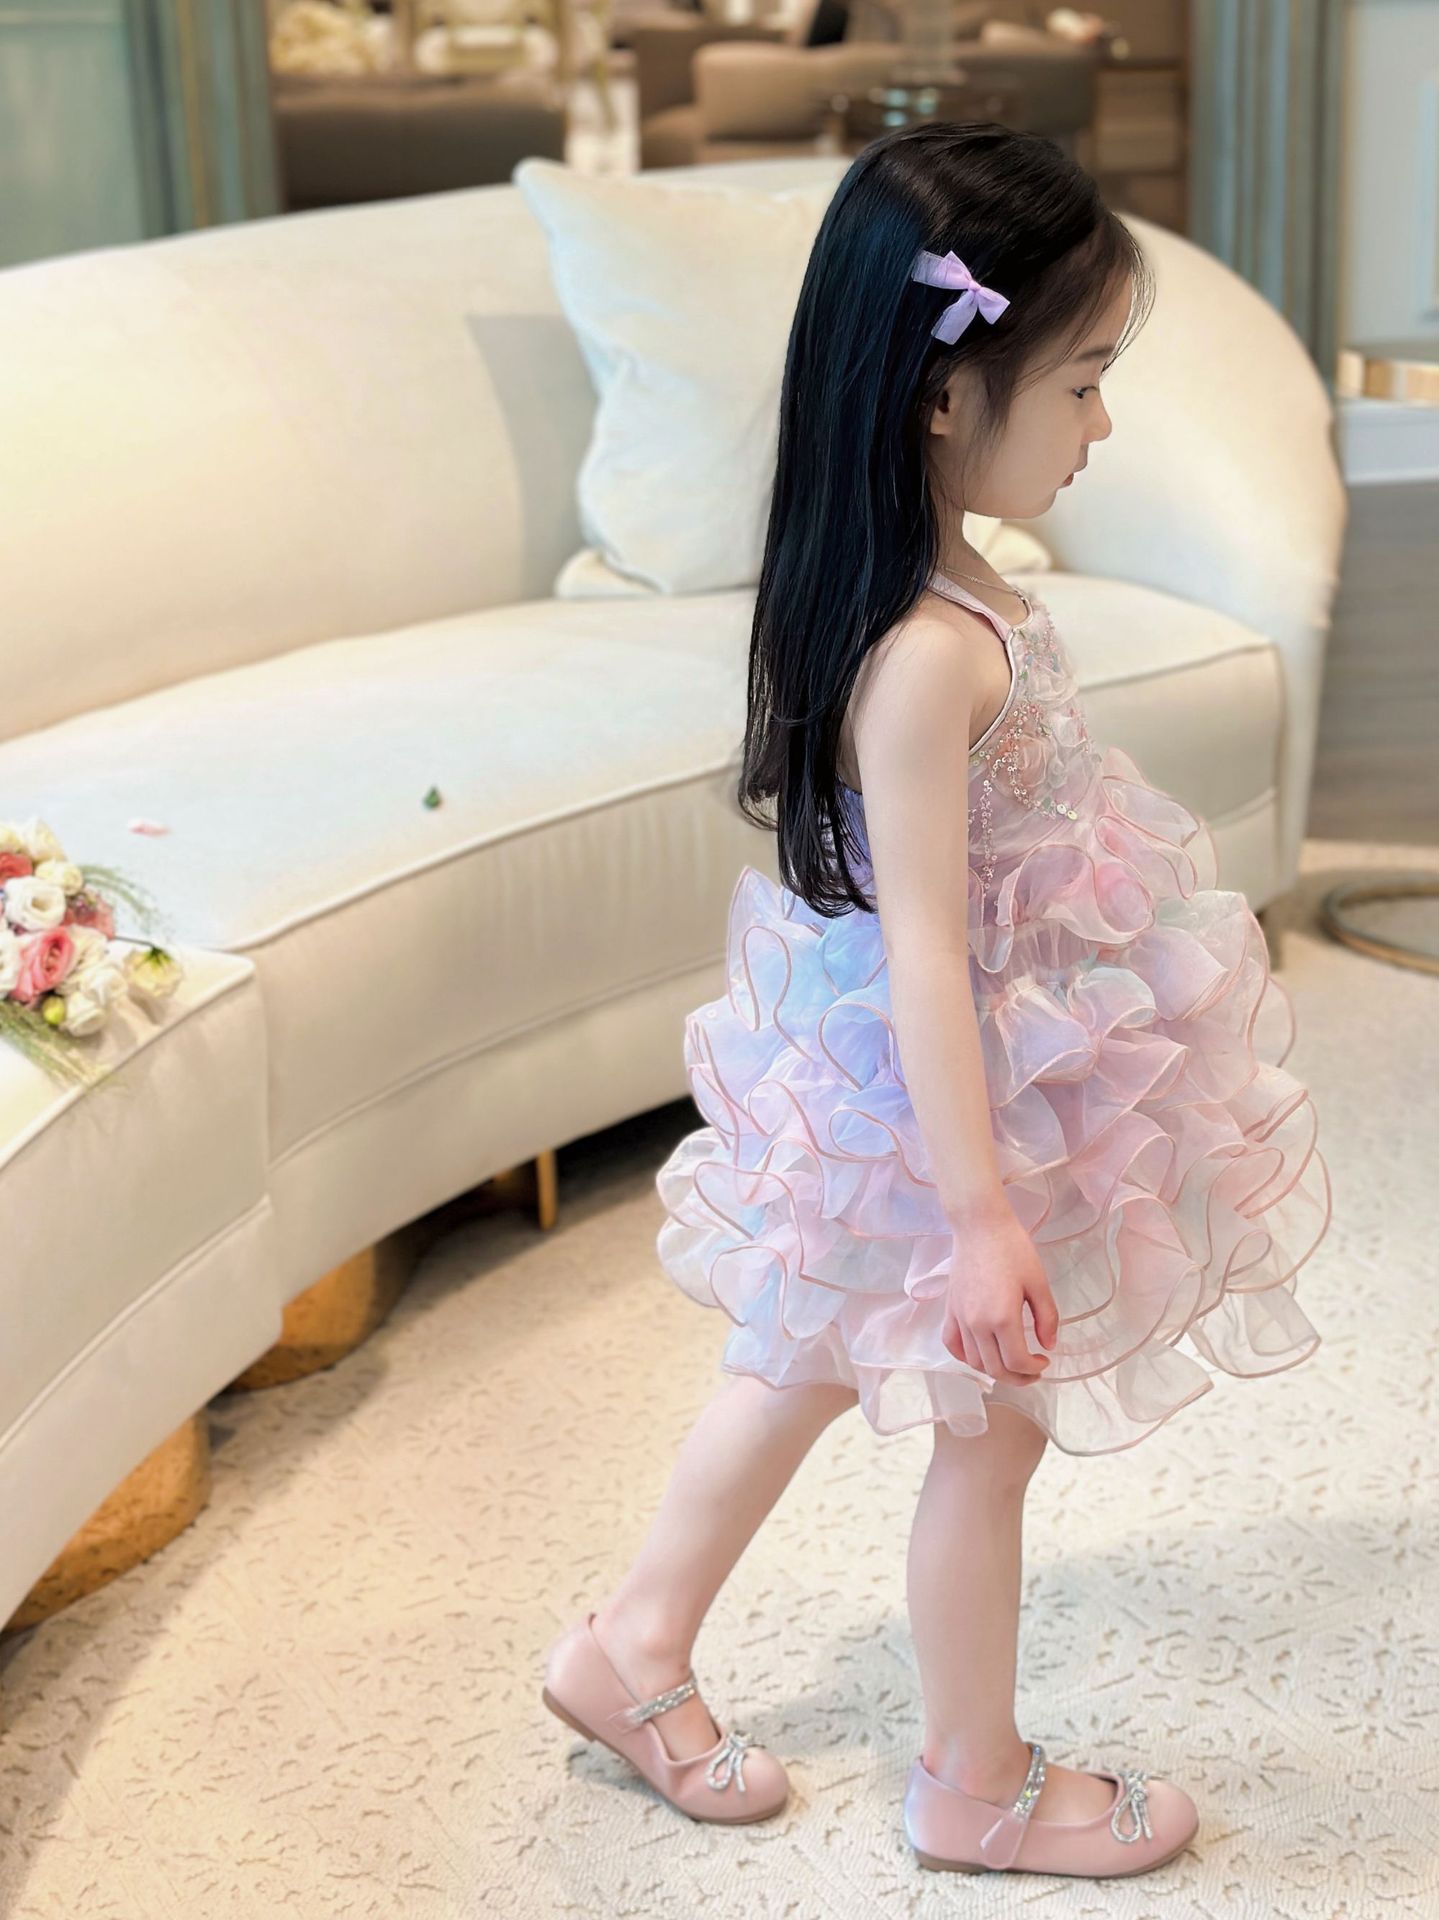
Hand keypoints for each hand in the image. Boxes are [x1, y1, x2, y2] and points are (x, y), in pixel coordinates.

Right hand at [942, 1196, 1059, 1387]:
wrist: (980, 1226)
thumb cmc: (1013, 1249)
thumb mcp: (1039, 1283)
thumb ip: (1047, 1318)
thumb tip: (1047, 1346)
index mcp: (1002, 1318)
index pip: (1016, 1361)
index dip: (1034, 1368)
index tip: (1045, 1360)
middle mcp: (977, 1324)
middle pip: (995, 1368)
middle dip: (1017, 1377)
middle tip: (1033, 1371)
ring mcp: (960, 1318)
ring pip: (974, 1361)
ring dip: (994, 1370)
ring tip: (1010, 1364)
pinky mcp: (949, 1310)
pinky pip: (952, 1344)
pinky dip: (965, 1357)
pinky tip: (980, 1354)